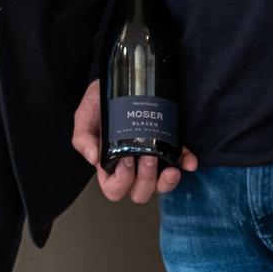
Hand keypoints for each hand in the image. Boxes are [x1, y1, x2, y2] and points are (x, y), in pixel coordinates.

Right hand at [70, 82, 197, 203]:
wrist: (123, 79)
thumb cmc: (102, 101)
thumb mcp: (85, 115)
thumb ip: (83, 136)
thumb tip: (93, 158)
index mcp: (110, 165)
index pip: (114, 189)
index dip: (121, 182)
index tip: (125, 159)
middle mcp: (133, 168)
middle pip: (140, 192)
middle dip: (146, 180)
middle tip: (146, 158)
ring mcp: (153, 160)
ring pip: (161, 186)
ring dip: (166, 181)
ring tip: (168, 165)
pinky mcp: (170, 148)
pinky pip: (182, 163)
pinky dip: (186, 164)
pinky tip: (189, 160)